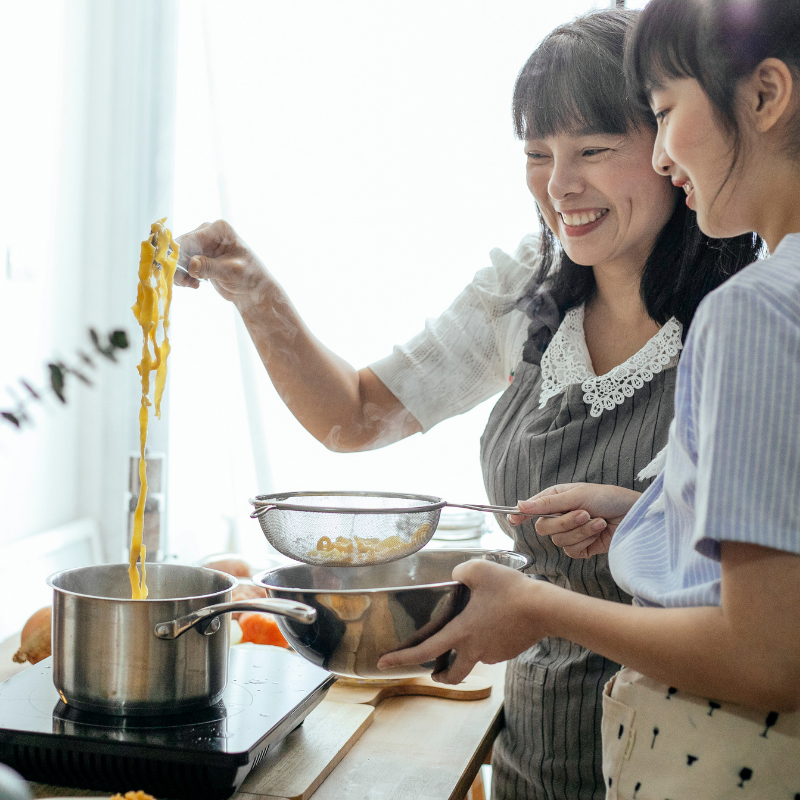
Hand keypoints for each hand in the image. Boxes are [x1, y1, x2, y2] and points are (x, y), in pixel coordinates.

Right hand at [174, 220, 272, 313]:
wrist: (254, 290)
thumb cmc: (250, 277)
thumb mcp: (231, 272)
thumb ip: (210, 267)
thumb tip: (191, 264)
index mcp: (219, 229)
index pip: (190, 239)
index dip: (177, 254)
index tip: (172, 271)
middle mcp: (208, 232)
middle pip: (180, 246)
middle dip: (178, 266)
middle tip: (184, 283)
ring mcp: (202, 244)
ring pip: (178, 256)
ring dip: (180, 272)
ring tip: (191, 285)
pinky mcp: (199, 256)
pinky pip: (182, 263)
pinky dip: (184, 275)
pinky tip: (194, 284)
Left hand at [376, 559, 553, 683]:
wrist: (545, 608)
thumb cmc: (510, 589)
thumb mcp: (478, 570)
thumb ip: (459, 572)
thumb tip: (455, 576)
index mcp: (462, 632)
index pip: (425, 650)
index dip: (402, 658)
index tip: (383, 663)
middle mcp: (475, 649)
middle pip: (453, 674)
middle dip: (441, 676)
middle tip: (435, 672)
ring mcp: (493, 653)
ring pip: (475, 657)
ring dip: (469, 651)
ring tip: (475, 626)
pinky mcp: (509, 651)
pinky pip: (493, 648)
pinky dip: (489, 640)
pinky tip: (497, 621)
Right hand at [510, 483, 640, 557]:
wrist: (634, 516)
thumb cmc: (609, 498)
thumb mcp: (577, 495)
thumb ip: (547, 503)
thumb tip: (520, 504)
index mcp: (556, 499)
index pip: (531, 509)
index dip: (520, 514)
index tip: (513, 519)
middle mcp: (560, 516)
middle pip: (544, 528)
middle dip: (565, 522)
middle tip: (584, 513)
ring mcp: (570, 533)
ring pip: (559, 541)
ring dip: (582, 530)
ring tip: (598, 520)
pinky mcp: (581, 548)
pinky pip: (572, 550)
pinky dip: (587, 540)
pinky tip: (600, 530)